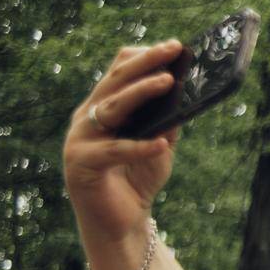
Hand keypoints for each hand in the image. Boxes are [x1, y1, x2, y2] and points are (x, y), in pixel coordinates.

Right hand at [64, 40, 183, 244]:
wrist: (120, 223)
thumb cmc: (138, 179)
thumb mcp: (160, 145)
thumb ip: (168, 121)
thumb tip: (189, 92)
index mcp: (103, 107)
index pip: (118, 70)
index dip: (145, 56)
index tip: (175, 47)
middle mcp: (88, 117)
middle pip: (116, 80)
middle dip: (146, 63)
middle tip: (173, 49)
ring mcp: (80, 139)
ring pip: (112, 108)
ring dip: (141, 93)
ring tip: (168, 82)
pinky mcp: (81, 165)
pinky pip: (114, 151)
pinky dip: (139, 147)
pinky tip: (161, 144)